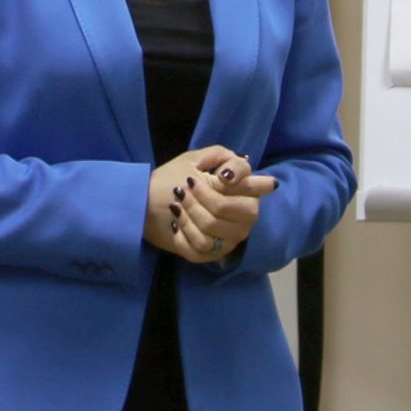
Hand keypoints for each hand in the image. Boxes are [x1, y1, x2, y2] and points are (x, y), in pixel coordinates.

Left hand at [144, 146, 277, 263]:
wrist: (148, 205)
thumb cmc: (175, 178)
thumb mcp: (195, 159)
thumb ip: (221, 156)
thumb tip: (231, 176)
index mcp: (245, 190)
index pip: (262, 185)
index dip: (240, 180)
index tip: (220, 178)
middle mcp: (245, 217)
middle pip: (227, 207)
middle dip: (202, 197)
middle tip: (184, 190)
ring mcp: (231, 238)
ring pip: (211, 226)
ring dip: (188, 213)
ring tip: (177, 205)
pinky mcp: (213, 254)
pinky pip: (200, 246)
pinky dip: (183, 233)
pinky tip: (176, 225)